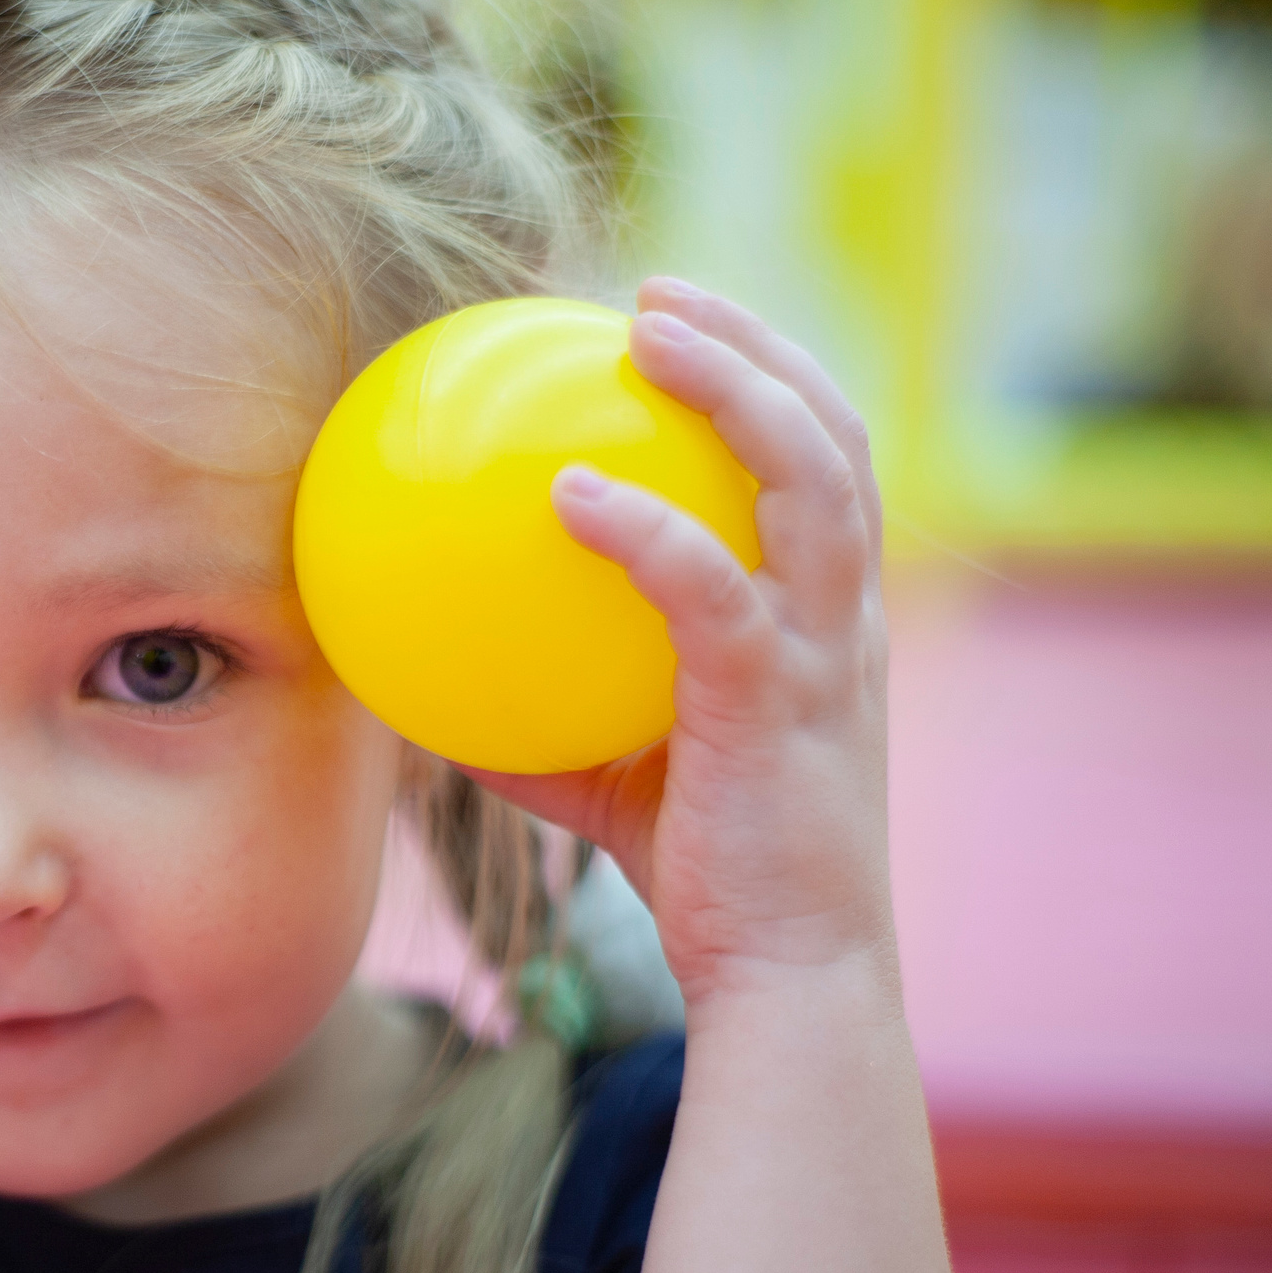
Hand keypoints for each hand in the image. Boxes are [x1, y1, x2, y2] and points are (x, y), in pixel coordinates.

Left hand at [467, 277, 890, 1002]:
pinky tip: (566, 493)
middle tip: (652, 293)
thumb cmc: (709, 877)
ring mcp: (824, 652)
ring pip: (809, 475)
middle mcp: (844, 618)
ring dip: (731, 385)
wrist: (789, 979)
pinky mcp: (779, 700)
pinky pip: (709, 586)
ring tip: (641, 330)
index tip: (680, 328)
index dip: (769, 380)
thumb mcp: (615, 782)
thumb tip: (427, 699)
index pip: (826, 466)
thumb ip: (545, 726)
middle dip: (757, 343)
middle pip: (834, 433)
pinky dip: (644, 528)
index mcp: (826, 622)